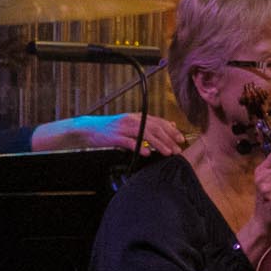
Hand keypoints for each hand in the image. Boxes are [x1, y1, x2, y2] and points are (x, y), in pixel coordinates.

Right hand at [32, 112, 186, 154]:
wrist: (89, 128)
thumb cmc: (111, 128)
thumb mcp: (131, 123)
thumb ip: (149, 124)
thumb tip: (170, 124)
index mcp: (138, 116)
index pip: (159, 122)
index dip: (171, 130)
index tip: (180, 139)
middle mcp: (132, 120)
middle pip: (155, 128)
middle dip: (169, 139)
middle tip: (177, 149)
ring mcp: (123, 128)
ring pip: (145, 135)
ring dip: (158, 144)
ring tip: (167, 152)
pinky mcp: (115, 137)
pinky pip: (129, 142)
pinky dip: (139, 148)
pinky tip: (147, 154)